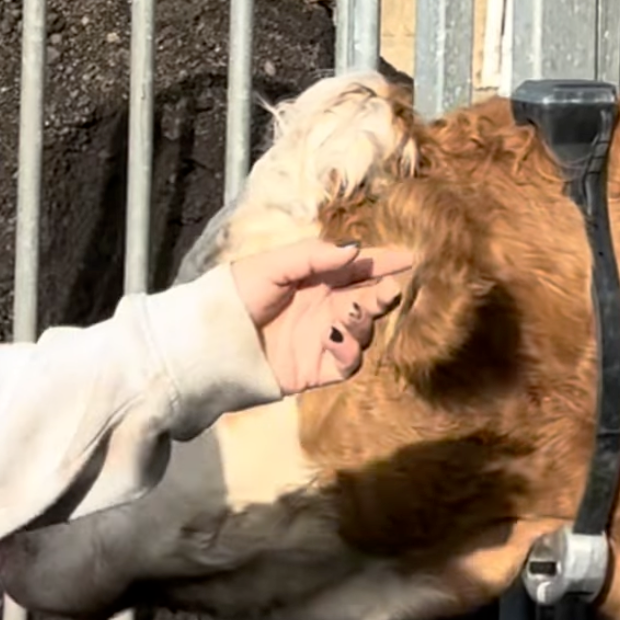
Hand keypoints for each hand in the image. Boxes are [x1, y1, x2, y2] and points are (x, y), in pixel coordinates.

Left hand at [228, 239, 416, 394]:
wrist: (209, 344)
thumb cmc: (236, 296)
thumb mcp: (271, 267)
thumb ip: (312, 257)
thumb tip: (355, 249)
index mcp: (315, 279)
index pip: (357, 268)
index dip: (383, 262)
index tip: (409, 257)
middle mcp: (324, 307)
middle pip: (367, 300)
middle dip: (382, 294)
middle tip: (389, 289)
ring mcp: (323, 339)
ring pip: (363, 332)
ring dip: (365, 322)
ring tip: (351, 314)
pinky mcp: (317, 369)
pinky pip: (347, 364)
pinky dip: (349, 352)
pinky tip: (337, 339)